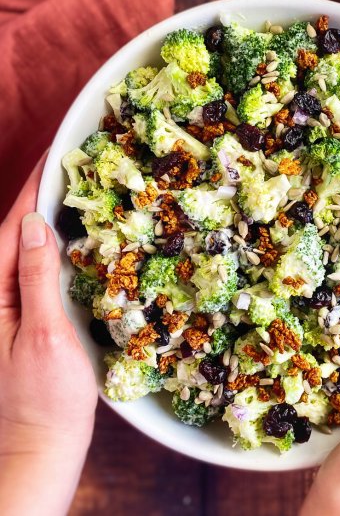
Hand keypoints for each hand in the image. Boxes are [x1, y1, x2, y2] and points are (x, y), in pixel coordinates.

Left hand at [0, 157, 96, 515]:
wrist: (42, 445)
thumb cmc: (45, 398)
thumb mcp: (44, 334)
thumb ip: (34, 278)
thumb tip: (34, 226)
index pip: (9, 232)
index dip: (32, 192)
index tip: (53, 158)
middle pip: (11, 237)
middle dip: (37, 198)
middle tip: (68, 167)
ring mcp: (6, 309)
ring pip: (23, 253)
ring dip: (44, 220)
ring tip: (70, 192)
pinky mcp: (22, 319)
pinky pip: (33, 272)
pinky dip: (50, 249)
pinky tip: (68, 239)